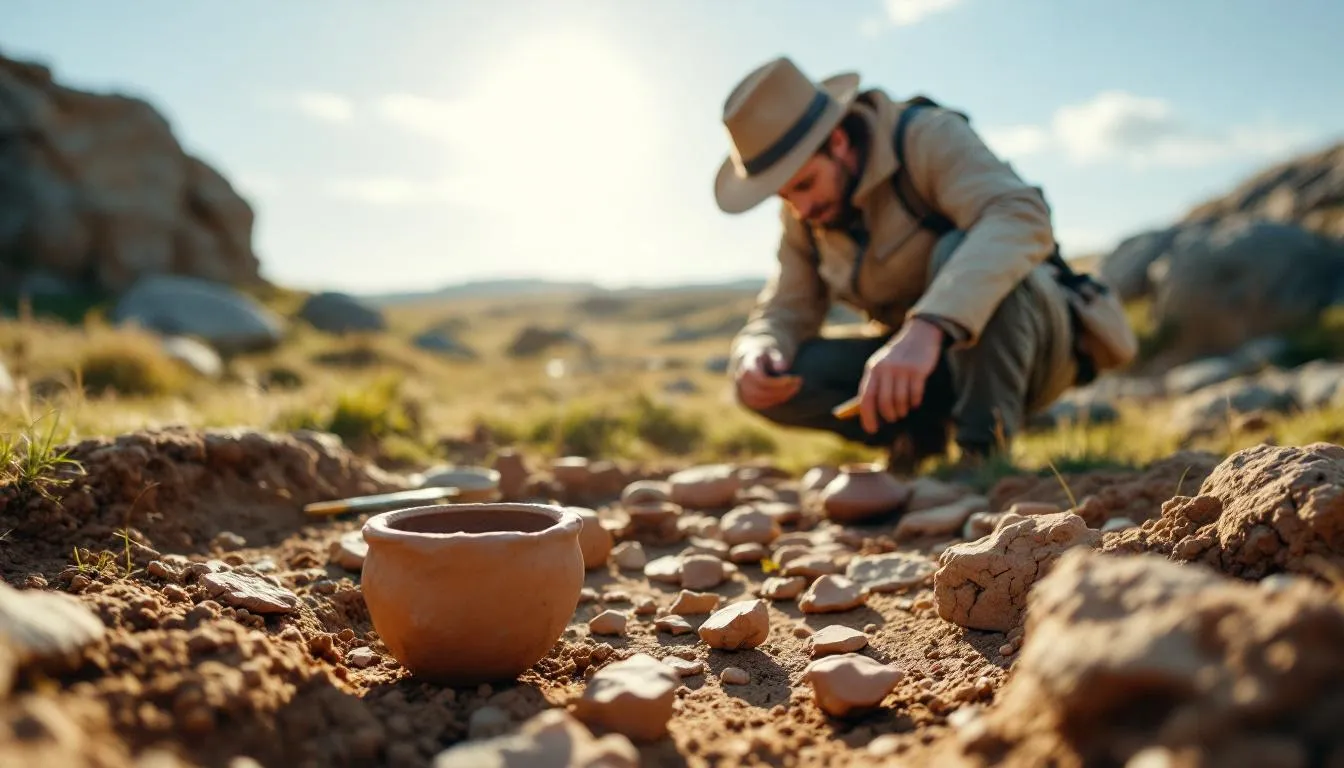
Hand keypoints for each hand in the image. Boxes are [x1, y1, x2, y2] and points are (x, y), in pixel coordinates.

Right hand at [735, 346, 801, 410]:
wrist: (752, 357)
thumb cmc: (767, 353)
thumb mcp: (774, 350)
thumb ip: (778, 357)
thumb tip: (782, 367)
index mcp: (748, 365)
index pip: (761, 380)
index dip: (777, 383)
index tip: (792, 378)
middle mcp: (741, 379)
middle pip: (761, 391)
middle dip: (782, 390)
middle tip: (798, 382)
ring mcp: (742, 389)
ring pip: (761, 400)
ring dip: (780, 396)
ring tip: (795, 387)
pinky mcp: (746, 398)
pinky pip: (760, 404)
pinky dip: (775, 400)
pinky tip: (787, 393)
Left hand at [857, 319, 943, 433]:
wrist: (919, 335)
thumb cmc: (897, 357)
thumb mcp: (882, 366)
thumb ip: (874, 386)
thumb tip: (866, 413)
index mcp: (873, 369)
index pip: (866, 398)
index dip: (867, 416)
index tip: (871, 429)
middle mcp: (886, 369)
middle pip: (884, 402)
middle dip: (889, 415)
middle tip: (893, 418)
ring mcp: (902, 369)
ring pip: (900, 401)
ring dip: (902, 410)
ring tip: (903, 410)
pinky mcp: (918, 371)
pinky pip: (915, 396)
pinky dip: (914, 403)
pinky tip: (914, 402)